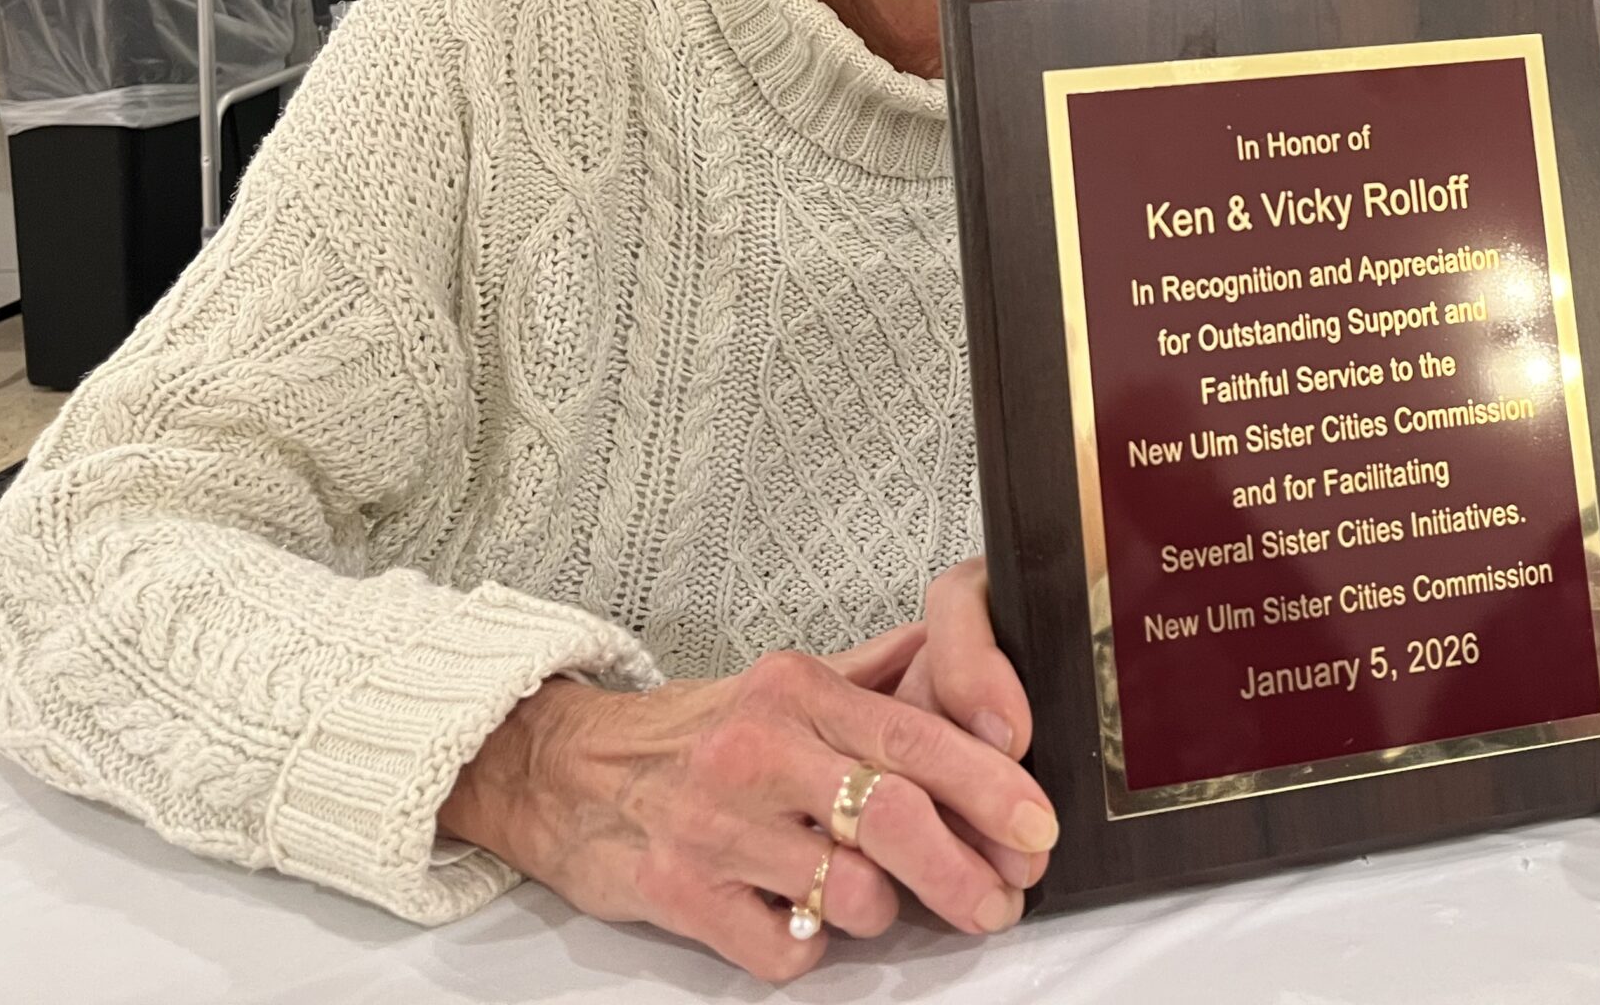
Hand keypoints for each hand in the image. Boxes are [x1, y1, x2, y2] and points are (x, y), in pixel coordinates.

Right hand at [437, 623, 1058, 982]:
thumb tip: (956, 651)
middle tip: (1000, 900)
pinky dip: (810, 948)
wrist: (564, 770)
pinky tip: (798, 919)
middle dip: (965, 871)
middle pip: (894, 818)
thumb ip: (874, 673)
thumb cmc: (693, 733)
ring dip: (884, 912)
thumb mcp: (783, 682)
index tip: (1035, 825)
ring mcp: (714, 824)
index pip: (914, 735)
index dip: (989, 786)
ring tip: (878, 901)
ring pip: (850, 892)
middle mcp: (757, 749)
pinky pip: (785, 948)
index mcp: (795, 691)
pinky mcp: (676, 892)